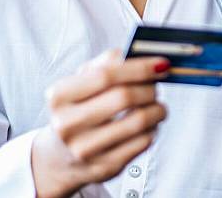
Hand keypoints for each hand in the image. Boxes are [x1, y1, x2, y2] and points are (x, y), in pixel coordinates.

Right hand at [31, 49, 169, 197]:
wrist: (60, 157)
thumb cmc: (77, 111)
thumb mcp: (81, 82)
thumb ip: (107, 63)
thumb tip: (141, 55)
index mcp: (59, 96)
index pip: (105, 75)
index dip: (139, 67)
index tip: (161, 63)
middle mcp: (67, 124)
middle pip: (123, 97)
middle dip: (149, 88)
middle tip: (158, 85)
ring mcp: (85, 149)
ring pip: (138, 121)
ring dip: (157, 109)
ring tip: (157, 106)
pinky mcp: (104, 167)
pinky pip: (143, 142)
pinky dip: (153, 129)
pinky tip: (148, 125)